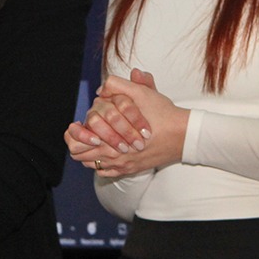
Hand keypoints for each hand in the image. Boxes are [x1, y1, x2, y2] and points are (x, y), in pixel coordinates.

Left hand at [67, 70, 187, 178]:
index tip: (78, 125)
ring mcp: (122, 164)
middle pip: (80, 155)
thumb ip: (118, 86)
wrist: (184, 135)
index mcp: (110, 136)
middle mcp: (114, 155)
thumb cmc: (162, 113)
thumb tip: (101, 89)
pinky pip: (105, 172)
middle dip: (79, 143)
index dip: (74, 133)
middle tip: (84, 132)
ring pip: (91, 164)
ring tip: (95, 141)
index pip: (77, 142)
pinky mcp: (131, 169)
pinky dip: (101, 164)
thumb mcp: (141, 93)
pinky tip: (107, 152)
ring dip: (90, 153)